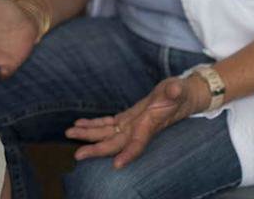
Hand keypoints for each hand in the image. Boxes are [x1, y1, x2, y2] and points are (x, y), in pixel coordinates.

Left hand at [65, 75, 209, 168]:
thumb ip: (176, 91)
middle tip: (77, 155)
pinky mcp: (128, 118)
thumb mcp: (179, 89)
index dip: (128, 154)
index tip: (116, 165)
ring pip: (107, 134)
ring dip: (88, 135)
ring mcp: (132, 124)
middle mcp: (139, 128)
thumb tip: (175, 88)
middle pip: (115, 143)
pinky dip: (94, 124)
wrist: (184, 97)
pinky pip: (108, 124)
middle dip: (97, 149)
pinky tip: (80, 124)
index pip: (139, 143)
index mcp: (150, 124)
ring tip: (69, 133)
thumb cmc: (182, 93)